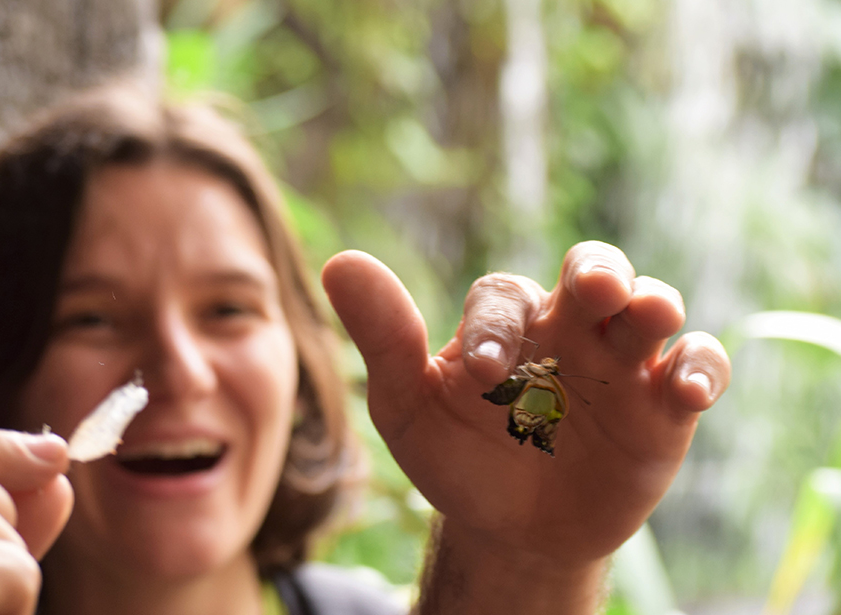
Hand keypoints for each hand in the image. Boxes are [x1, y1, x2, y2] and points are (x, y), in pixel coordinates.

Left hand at [321, 241, 729, 612]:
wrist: (510, 530)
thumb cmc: (456, 457)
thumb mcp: (409, 406)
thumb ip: (383, 338)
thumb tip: (339, 262)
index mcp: (503, 321)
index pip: (501, 296)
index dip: (494, 325)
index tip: (482, 374)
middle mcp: (566, 328)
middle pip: (593, 270)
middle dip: (598, 271)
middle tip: (592, 290)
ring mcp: (620, 362)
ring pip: (651, 307)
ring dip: (654, 302)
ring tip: (648, 314)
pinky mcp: (664, 404)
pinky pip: (696, 365)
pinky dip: (701, 367)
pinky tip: (686, 389)